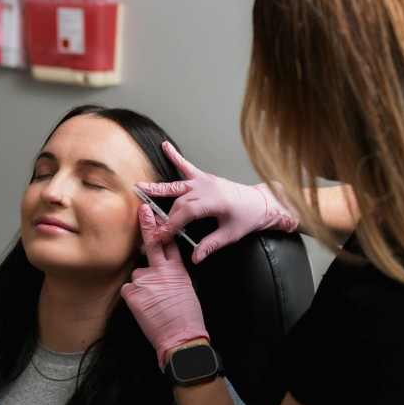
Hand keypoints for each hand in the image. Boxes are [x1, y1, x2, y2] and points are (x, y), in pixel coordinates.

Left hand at [121, 205, 208, 369]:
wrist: (180, 336)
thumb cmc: (187, 316)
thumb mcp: (186, 289)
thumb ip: (173, 275)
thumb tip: (163, 271)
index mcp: (177, 270)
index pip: (170, 243)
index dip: (164, 227)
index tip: (157, 214)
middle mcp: (160, 270)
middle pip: (151, 243)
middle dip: (147, 225)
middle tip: (142, 210)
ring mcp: (145, 280)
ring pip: (137, 274)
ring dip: (141, 284)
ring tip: (152, 302)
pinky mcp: (132, 292)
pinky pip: (128, 289)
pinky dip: (133, 297)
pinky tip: (143, 307)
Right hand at [136, 141, 298, 262]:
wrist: (261, 202)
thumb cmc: (248, 218)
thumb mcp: (231, 235)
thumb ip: (211, 245)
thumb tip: (195, 258)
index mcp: (215, 202)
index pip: (186, 213)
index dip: (171, 225)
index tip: (161, 235)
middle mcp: (208, 188)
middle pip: (180, 201)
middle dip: (164, 214)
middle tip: (150, 224)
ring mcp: (206, 181)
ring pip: (179, 184)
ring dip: (159, 187)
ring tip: (142, 187)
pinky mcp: (206, 178)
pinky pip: (188, 166)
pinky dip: (176, 156)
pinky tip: (165, 146)